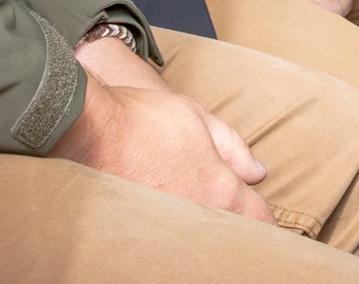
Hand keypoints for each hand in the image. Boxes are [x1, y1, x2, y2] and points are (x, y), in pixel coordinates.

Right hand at [57, 38, 270, 221]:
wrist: (86, 130)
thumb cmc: (143, 119)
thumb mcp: (198, 118)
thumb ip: (233, 146)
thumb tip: (256, 172)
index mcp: (219, 188)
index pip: (259, 219)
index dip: (269, 224)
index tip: (272, 227)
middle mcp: (197, 215)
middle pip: (231, 236)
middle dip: (238, 232)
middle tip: (237, 226)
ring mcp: (167, 227)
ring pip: (199, 240)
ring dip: (205, 234)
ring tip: (203, 226)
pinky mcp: (139, 233)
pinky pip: (167, 240)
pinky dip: (175, 236)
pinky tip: (170, 227)